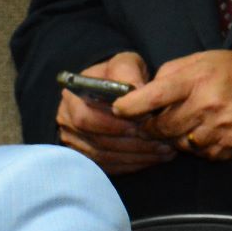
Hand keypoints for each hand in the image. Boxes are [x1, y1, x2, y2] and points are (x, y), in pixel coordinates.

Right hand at [55, 51, 175, 175]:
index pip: (84, 118)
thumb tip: (137, 89)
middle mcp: (67, 123)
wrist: (113, 90)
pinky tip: (153, 158)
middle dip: (129, 144)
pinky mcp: (87, 157)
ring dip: (135, 157)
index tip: (140, 125)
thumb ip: (128, 73)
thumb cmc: (118, 75)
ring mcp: (75, 143)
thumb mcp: (124, 63)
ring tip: (164, 151)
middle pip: (95, 141)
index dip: (112, 125)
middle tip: (159, 142)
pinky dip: (131, 165)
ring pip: (104, 157)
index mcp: (71, 98)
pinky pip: (108, 167)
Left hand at [114, 49, 231, 160]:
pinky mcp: (229, 148)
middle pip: (162, 127)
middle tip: (154, 120)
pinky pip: (201, 154)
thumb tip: (143, 91)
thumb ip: (171, 73)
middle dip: (154, 125)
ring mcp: (220, 130)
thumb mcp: (203, 60)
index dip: (131, 105)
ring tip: (188, 121)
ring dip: (176, 137)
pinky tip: (208, 131)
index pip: (155, 95)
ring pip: (179, 144)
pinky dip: (198, 146)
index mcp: (199, 80)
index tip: (118, 108)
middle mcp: (208, 106)